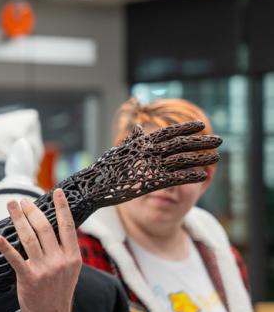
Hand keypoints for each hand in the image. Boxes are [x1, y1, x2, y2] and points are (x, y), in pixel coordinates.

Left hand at [0, 189, 80, 311]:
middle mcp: (60, 261)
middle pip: (44, 228)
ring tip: (11, 206)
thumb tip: (55, 225)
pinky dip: (6, 247)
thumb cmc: (58, 291)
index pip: (67, 226)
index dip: (62, 208)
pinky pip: (15, 258)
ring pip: (29, 237)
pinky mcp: (29, 278)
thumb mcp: (70, 270)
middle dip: (32, 210)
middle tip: (22, 201)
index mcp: (73, 257)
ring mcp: (44, 269)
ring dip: (18, 219)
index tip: (58, 192)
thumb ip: (65, 249)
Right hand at [67, 121, 220, 209]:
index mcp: (140, 142)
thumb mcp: (118, 151)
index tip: (200, 125)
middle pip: (180, 144)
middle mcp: (147, 152)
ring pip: (181, 160)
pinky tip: (202, 174)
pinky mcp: (149, 183)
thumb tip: (137, 127)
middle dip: (200, 142)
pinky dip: (189, 175)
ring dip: (200, 158)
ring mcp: (149, 167)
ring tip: (216, 156)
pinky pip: (174, 178)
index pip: (167, 132)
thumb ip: (131, 140)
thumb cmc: (104, 169)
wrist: (92, 187)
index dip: (185, 128)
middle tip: (219, 139)